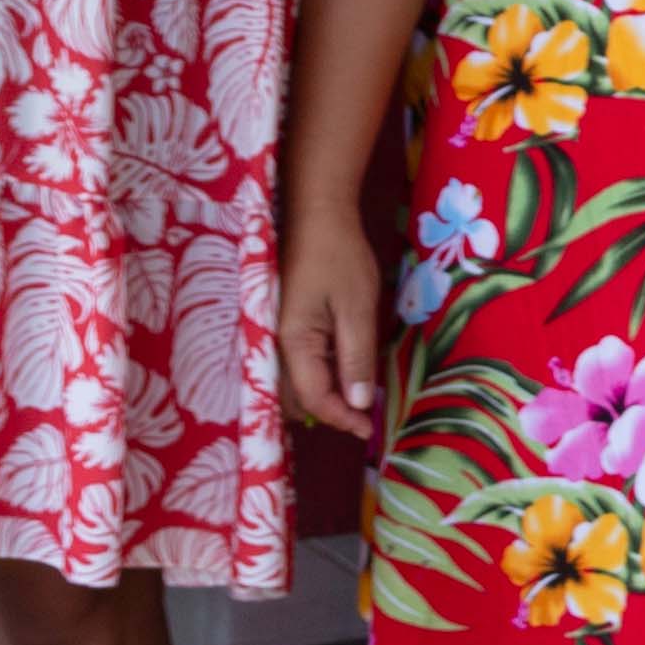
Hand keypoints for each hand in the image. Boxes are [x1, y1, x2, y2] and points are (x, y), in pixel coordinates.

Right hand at [279, 212, 389, 441]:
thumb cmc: (339, 257)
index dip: (342, 418)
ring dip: (322, 397)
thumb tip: (356, 404)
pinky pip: (296, 364)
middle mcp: (275, 345)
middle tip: (363, 417)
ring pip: (294, 384)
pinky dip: (319, 377)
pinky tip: (343, 372)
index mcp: (293, 342)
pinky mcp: (284, 326)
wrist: (316, 216)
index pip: (314, 398)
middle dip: (329, 412)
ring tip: (356, 399)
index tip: (369, 428)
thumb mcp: (357, 308)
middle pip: (296, 398)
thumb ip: (356, 357)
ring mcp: (276, 335)